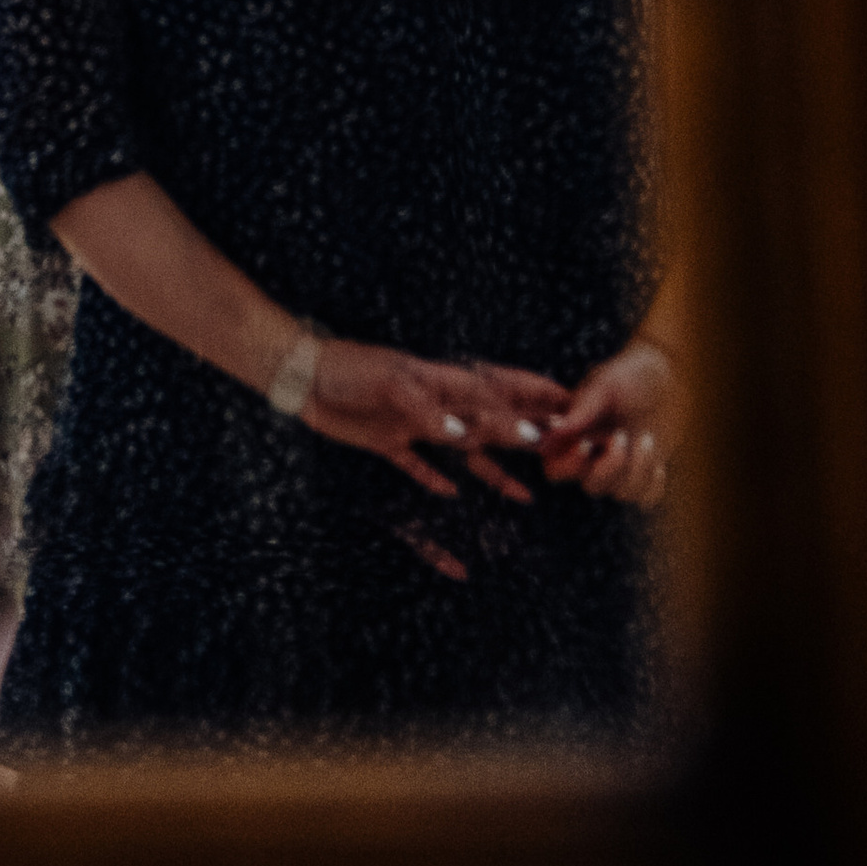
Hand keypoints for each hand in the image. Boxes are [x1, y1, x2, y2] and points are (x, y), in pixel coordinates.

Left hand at [301, 338, 570, 502]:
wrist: (298, 374)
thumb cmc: (347, 369)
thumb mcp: (390, 383)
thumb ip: (428, 410)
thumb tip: (465, 435)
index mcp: (439, 380)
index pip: (495, 388)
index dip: (531, 394)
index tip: (568, 402)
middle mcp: (432, 401)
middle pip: (488, 417)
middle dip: (526, 430)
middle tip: (561, 447)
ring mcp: (411, 420)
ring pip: (463, 448)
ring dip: (493, 469)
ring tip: (526, 494)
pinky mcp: (384, 439)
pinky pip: (417, 464)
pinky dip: (434, 479)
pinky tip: (451, 496)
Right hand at [537, 338, 681, 504]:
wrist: (668, 372)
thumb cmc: (630, 373)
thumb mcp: (603, 386)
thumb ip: (581, 410)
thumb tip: (554, 429)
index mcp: (577, 434)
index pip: (557, 467)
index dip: (568, 465)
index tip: (586, 444)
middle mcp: (596, 454)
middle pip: (591, 486)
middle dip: (609, 468)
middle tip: (622, 435)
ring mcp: (623, 464)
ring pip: (621, 493)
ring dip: (637, 470)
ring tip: (647, 437)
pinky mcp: (648, 470)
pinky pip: (646, 497)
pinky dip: (653, 485)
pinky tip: (660, 462)